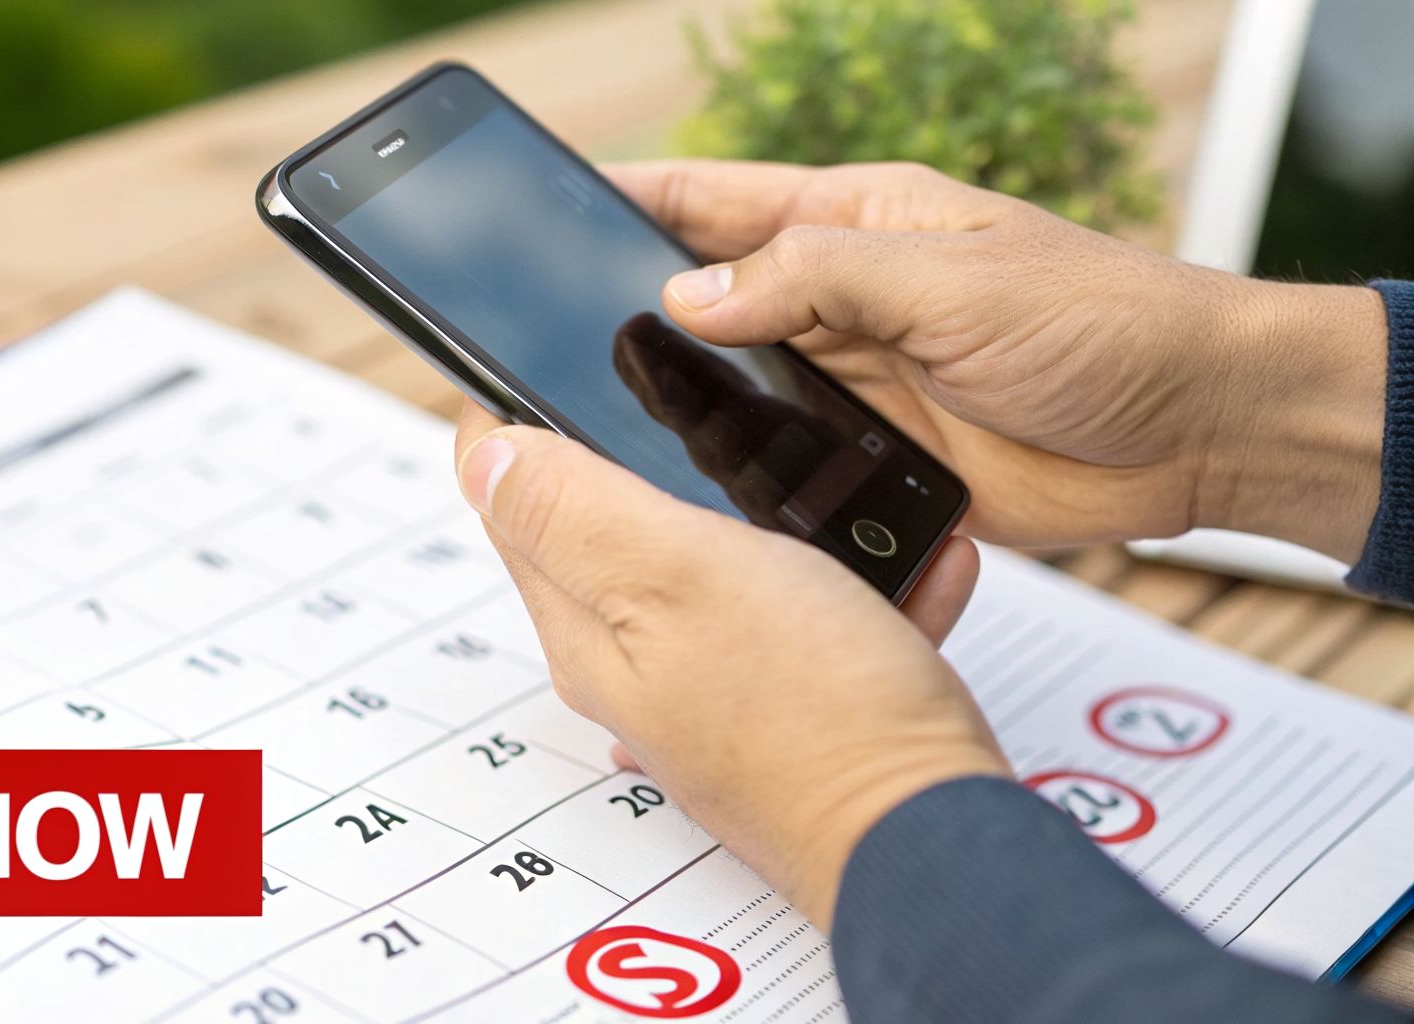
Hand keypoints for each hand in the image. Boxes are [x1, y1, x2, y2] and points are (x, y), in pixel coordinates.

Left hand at [454, 400, 1008, 926]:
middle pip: (615, 533)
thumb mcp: (678, 573)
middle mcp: (641, 667)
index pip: (514, 509)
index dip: (510, 426)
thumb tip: (483, 459)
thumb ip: (575, 512)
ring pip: (730, 568)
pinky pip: (817, 621)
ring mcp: (718, 691)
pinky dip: (860, 587)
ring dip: (784, 521)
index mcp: (591, 626)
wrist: (929, 837)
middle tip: (706, 403)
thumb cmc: (811, 712)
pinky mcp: (794, 709)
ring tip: (840, 491)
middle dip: (652, 461)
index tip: (529, 363)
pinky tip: (910, 573)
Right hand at [609, 159, 1387, 561]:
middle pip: (703, 301)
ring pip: (730, 388)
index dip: (625, 201)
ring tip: (598, 425)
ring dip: (680, 405)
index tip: (541, 207)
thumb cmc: (1107, 324)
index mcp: (858, 222)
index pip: (712, 201)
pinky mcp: (873, 458)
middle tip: (542, 341)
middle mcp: (843, 300)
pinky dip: (736, 476)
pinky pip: (779, 464)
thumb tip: (688, 296)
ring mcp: (853, 381)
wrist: (1198, 432)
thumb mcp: (955, 281)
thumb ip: (819, 278)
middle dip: (626, 315)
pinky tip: (690, 496)